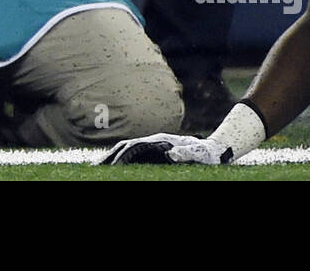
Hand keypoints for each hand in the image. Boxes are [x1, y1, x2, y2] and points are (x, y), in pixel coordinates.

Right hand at [99, 133, 231, 165]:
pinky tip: (117, 167)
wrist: (214, 149)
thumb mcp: (199, 154)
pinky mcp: (157, 151)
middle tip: (94, 168)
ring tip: (100, 167)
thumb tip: (170, 154)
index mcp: (160, 141)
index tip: (106, 165)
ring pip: (128, 150)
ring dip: (113, 158)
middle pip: (126, 147)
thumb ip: (185, 153)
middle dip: (110, 157)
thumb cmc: (207, 154)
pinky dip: (123, 159)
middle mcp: (154, 141)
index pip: (133, 147)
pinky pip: (135, 154)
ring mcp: (154, 145)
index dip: (119, 156)